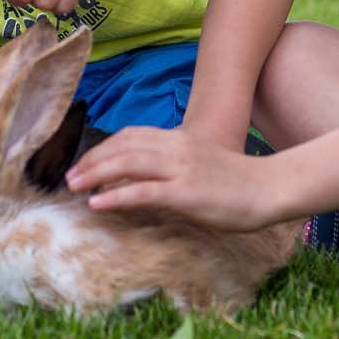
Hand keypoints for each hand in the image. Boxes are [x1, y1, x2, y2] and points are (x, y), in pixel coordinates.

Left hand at [65, 126, 279, 232]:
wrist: (268, 188)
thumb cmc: (235, 183)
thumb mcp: (197, 166)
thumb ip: (168, 168)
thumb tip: (135, 183)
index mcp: (178, 139)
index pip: (129, 135)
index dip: (102, 147)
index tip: (84, 162)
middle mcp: (175, 147)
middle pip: (122, 146)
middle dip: (92, 160)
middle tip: (70, 176)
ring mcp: (180, 169)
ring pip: (126, 164)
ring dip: (95, 174)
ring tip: (75, 186)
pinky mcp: (185, 192)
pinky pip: (142, 191)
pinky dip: (115, 196)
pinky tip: (97, 203)